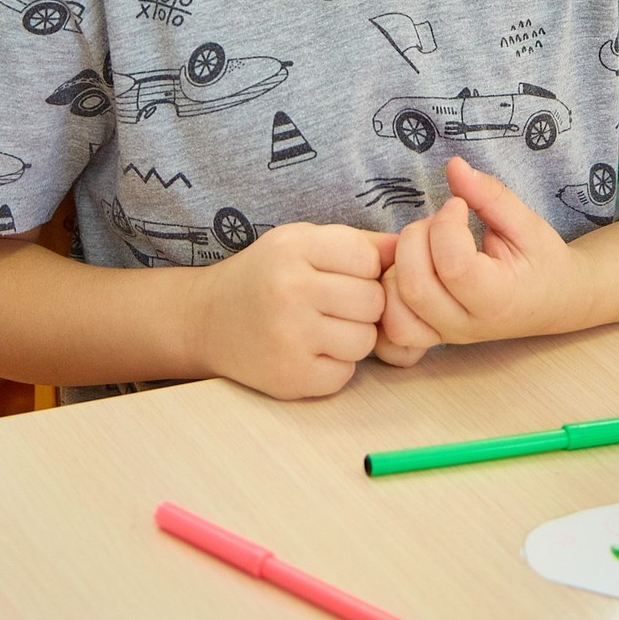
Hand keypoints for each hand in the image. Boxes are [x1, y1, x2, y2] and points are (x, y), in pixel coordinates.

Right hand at [190, 223, 396, 398]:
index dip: (364, 269)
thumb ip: (357, 243)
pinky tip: (310, 351)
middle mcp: (291, 291)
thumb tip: (410, 248)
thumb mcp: (302, 242)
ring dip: (353, 337)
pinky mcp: (289, 377)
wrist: (207, 320)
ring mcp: (289, 338)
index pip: (369, 259)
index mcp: (295, 249)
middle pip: (373, 301)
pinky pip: (345, 374)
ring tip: (323, 327)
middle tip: (336, 305)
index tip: (342, 275)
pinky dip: (336, 366)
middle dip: (363, 305)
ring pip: (365, 340)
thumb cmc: (266, 275)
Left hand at [378, 157, 586, 350]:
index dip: (446, 224)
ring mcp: (444, 335)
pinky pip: (391, 326)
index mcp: (499, 299)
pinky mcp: (429, 335)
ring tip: (425, 247)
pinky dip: (389, 293)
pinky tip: (412, 266)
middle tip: (439, 222)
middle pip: (414, 286)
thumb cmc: (541, 261)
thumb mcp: (527, 223)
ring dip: (398, 265)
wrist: (552, 301)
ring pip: (394, 309)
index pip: (453, 266)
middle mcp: (467, 325)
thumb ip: (490, 195)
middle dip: (416, 238)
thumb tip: (453, 165)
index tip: (458, 205)